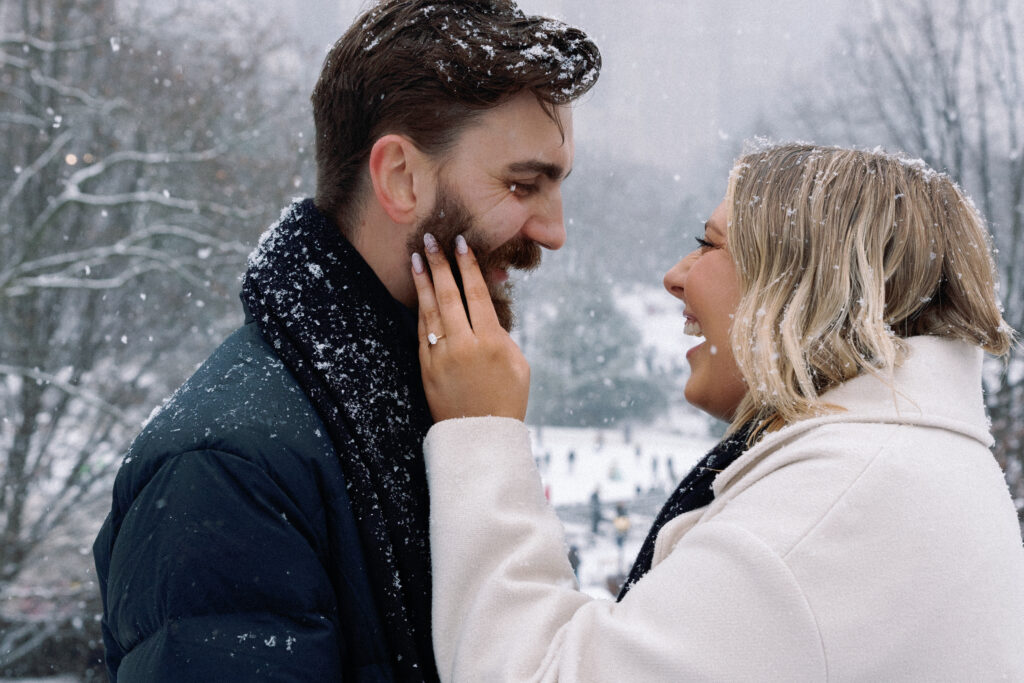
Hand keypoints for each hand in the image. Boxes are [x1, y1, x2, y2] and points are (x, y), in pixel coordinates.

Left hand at [411, 233, 529, 421]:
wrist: (480, 436)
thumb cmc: (507, 399)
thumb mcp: (518, 365)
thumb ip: (502, 336)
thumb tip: (486, 314)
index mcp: (491, 342)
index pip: (476, 294)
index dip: (467, 266)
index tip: (461, 243)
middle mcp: (464, 345)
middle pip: (448, 295)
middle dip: (439, 264)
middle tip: (430, 240)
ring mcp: (441, 356)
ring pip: (430, 310)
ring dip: (423, 281)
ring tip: (417, 258)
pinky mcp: (426, 368)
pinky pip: (422, 331)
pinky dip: (420, 309)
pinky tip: (418, 293)